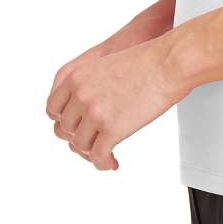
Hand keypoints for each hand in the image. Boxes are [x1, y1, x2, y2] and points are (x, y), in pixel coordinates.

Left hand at [45, 35, 181, 171]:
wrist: (169, 62)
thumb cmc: (148, 60)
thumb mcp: (106, 64)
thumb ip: (90, 84)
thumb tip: (89, 106)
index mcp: (76, 76)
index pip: (53, 108)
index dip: (64, 121)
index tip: (75, 127)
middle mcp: (80, 94)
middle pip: (65, 128)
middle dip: (79, 137)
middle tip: (93, 142)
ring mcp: (94, 113)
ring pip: (80, 145)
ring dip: (91, 152)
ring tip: (104, 154)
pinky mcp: (111, 130)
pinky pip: (98, 156)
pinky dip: (103, 163)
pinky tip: (111, 162)